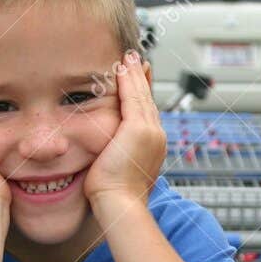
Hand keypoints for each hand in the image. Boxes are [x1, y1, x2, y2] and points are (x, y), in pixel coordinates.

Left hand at [85, 51, 164, 213]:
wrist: (120, 204)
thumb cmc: (113, 197)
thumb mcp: (117, 172)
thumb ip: (114, 158)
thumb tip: (103, 158)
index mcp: (153, 146)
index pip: (147, 113)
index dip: (142, 94)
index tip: (137, 80)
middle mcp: (156, 136)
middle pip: (147, 100)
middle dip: (141, 79)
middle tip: (136, 61)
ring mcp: (150, 131)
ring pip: (141, 95)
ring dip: (135, 74)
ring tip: (129, 57)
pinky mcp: (138, 128)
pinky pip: (133, 96)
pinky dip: (129, 79)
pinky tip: (122, 65)